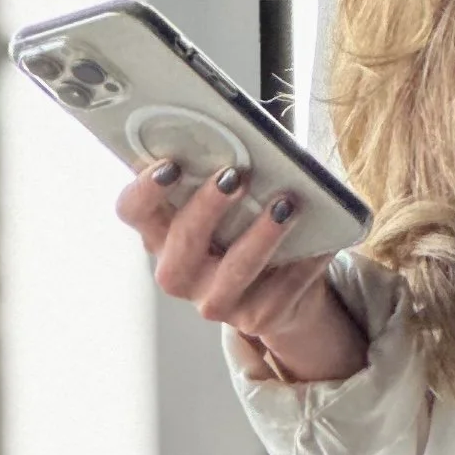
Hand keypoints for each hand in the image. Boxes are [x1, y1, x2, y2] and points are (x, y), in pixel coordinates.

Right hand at [116, 161, 369, 384]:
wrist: (283, 291)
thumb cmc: (245, 228)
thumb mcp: (226, 203)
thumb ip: (218, 173)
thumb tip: (243, 136)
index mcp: (160, 234)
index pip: (133, 210)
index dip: (145, 189)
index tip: (171, 164)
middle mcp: (179, 272)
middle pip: (181, 241)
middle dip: (207, 207)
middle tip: (234, 176)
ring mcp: (215, 300)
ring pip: (234, 270)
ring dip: (261, 235)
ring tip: (285, 205)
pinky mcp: (255, 318)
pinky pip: (282, 287)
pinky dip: (304, 260)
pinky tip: (321, 240)